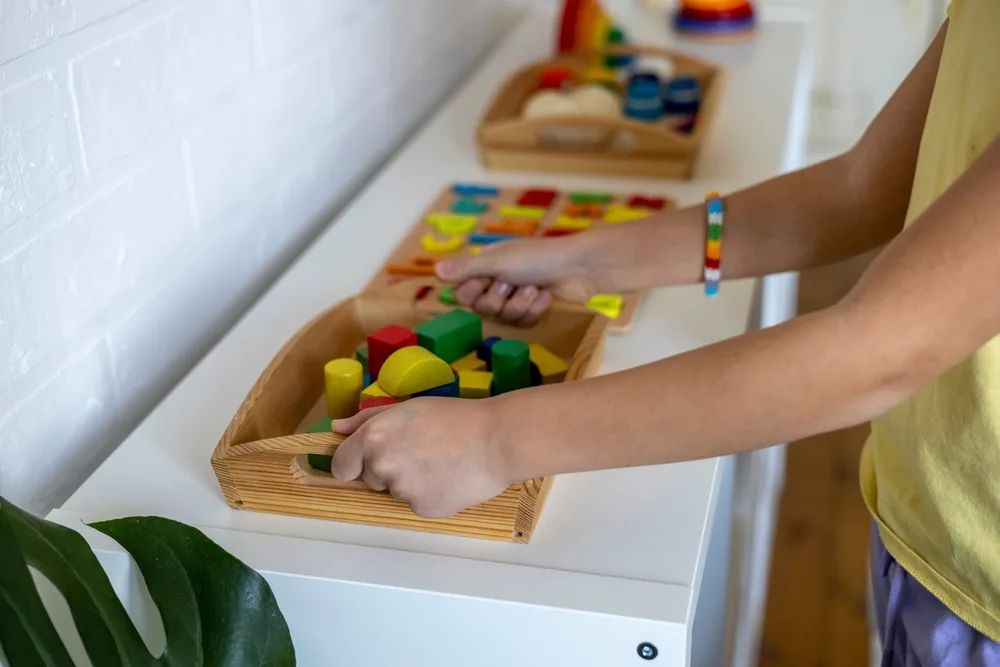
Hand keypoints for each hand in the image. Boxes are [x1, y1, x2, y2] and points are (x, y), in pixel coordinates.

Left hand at [329, 398, 512, 517]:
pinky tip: (450, 477)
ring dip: (411, 481)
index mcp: (373, 437)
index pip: (342, 465)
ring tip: (441, 462)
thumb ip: (367, 419)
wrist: (496, 439)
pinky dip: (430, 495)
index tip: (364, 462)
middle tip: (420, 451)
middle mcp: (381, 465)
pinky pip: (418, 504)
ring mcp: (402, 490)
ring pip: (396, 491)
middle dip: (388, 468)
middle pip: (370, 478)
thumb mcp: (408, 407)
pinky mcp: (422, 509)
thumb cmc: (455, 417)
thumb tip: (337, 429)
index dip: (352, 464)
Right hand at [434, 234, 606, 325]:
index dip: (472, 293)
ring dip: (521, 305)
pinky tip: (546, 295)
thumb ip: (467, 268)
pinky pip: (523, 323)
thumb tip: (435, 270)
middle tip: (512, 284)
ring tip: (535, 288)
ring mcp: (517, 296)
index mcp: (486, 265)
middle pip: (482, 310)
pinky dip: (535, 310)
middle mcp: (498, 280)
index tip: (483, 282)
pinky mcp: (535, 309)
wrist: (581, 267)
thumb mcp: (498, 261)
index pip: (462, 293)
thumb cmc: (538, 257)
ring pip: (504, 319)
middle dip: (500, 300)